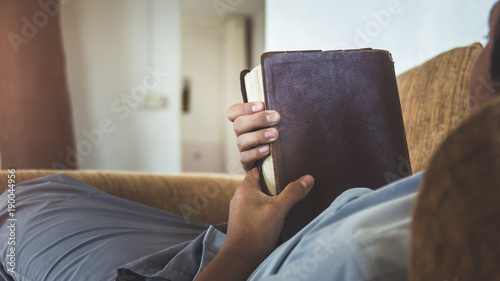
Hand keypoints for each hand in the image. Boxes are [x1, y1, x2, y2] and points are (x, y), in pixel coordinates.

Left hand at [194, 168, 313, 280]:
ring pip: (259, 197)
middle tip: (292, 181)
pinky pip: (258, 209)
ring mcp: (241, 210)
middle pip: (260, 183)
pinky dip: (268, 208)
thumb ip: (293, 193)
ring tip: (289, 197)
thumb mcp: (278, 210)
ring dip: (272, 197)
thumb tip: (308, 178)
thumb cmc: (256, 233)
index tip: (286, 165)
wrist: (241, 259)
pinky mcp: (245, 222)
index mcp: (245, 189)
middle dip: (275, 183)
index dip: (271, 166)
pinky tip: (280, 213)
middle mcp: (240, 197)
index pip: (258, 169)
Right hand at [227, 102, 280, 170]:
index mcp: (245, 122)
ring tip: (275, 135)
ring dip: (258, 136)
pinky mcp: (247, 163)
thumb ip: (273, 113)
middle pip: (239, 125)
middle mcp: (242, 135)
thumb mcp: (276, 123)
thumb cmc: (280, 135)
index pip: (233, 112)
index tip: (262, 105)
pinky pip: (245, 158)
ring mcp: (244, 149)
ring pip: (242, 141)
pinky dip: (256, 153)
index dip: (245, 108)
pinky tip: (268, 150)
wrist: (284, 160)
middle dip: (257, 120)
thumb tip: (279, 105)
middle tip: (276, 118)